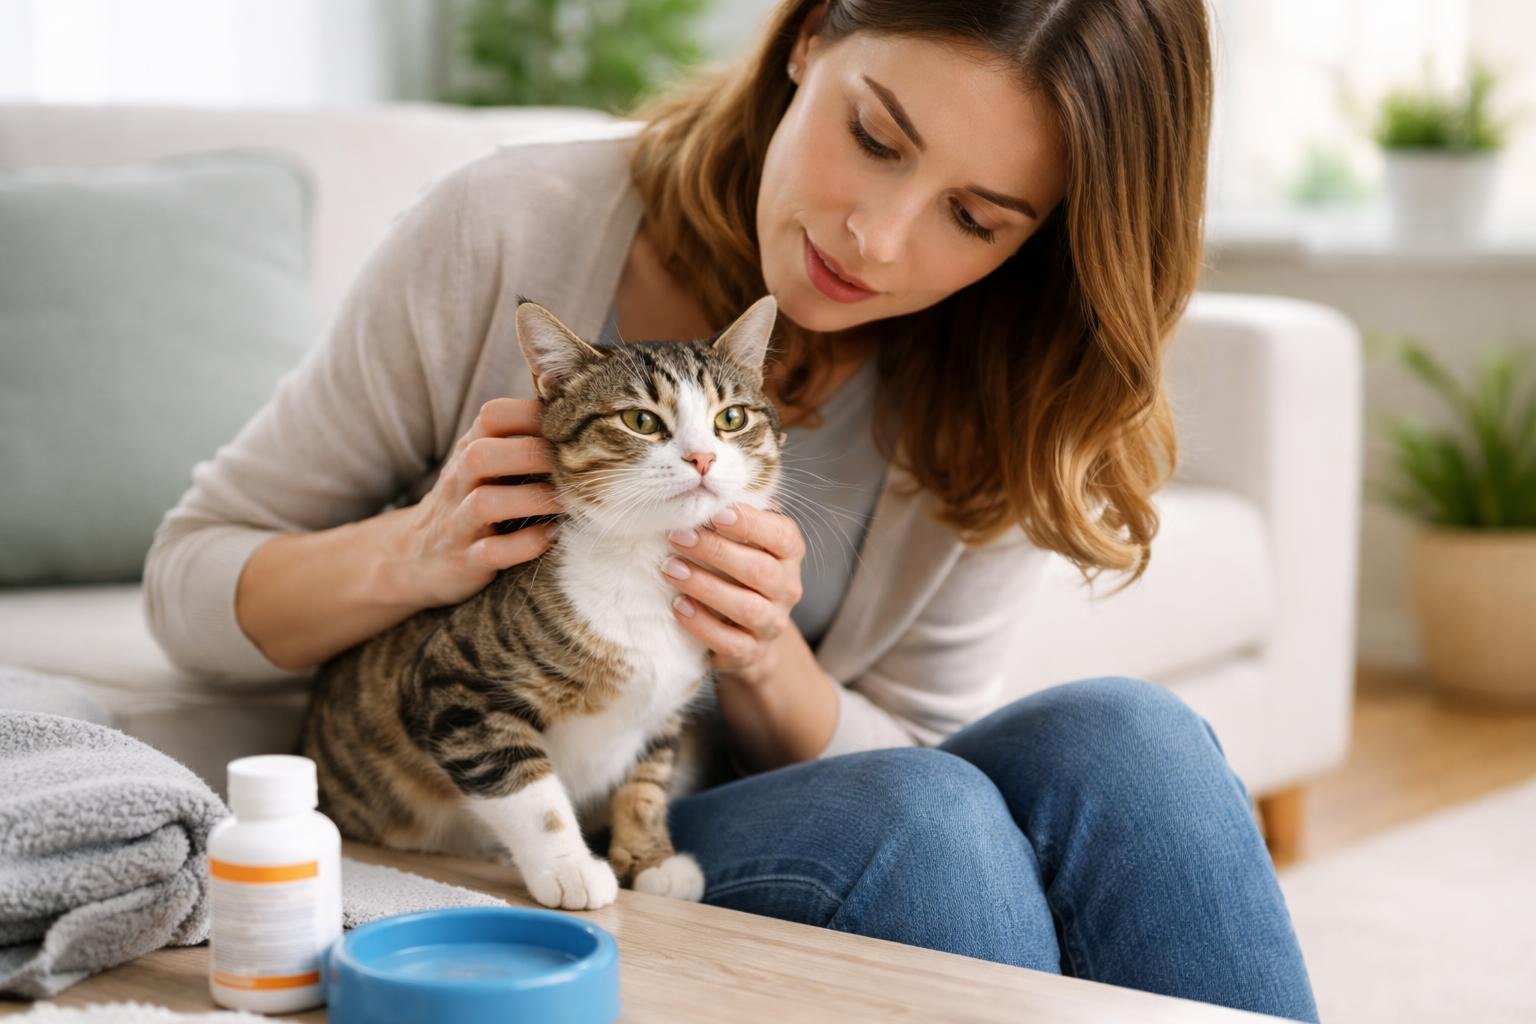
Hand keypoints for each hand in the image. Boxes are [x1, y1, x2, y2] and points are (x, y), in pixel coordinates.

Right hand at [392, 398, 563, 606]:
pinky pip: (491, 552)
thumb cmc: (470, 501)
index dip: (533, 414)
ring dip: (534, 500)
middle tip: (579, 464)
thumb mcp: (485, 465)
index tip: (575, 425)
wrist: (417, 556)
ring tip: (572, 502)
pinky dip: (525, 545)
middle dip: (534, 455)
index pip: (492, 416)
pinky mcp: (466, 560)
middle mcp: (459, 481)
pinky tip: (552, 537)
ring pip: (485, 503)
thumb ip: (521, 440)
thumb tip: (585, 418)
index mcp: (470, 450)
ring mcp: (459, 522)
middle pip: (483, 455)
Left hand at [661, 499, 805, 682]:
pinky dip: (703, 625)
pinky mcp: (752, 652)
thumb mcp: (742, 541)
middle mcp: (788, 588)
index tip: (716, 512)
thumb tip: (703, 474)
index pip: (782, 536)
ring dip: (706, 587)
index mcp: (789, 554)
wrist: (747, 632)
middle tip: (678, 536)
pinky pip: (732, 643)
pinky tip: (678, 606)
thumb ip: (732, 515)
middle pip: (761, 571)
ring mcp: (773, 623)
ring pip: (748, 608)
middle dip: (717, 552)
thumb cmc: (736, 571)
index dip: (752, 524)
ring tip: (670, 570)